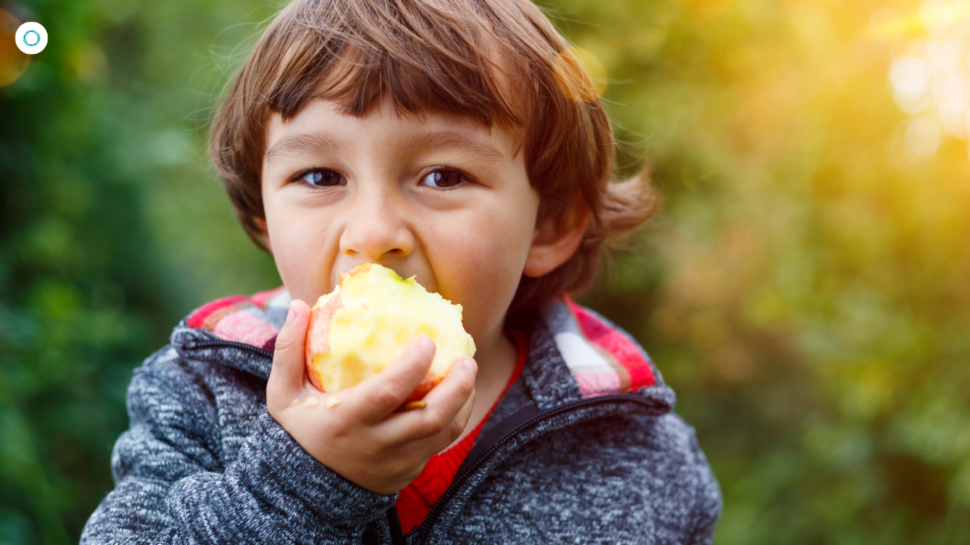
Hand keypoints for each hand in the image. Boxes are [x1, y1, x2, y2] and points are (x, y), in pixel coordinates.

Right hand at [266, 299, 477, 494]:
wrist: (304, 490)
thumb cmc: (298, 431)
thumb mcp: (283, 395)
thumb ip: (288, 351)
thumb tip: (300, 305)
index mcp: (345, 422)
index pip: (387, 393)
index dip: (412, 367)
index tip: (428, 341)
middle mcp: (375, 446)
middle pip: (429, 418)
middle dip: (456, 387)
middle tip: (467, 359)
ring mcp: (395, 464)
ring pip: (443, 433)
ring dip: (463, 402)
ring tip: (468, 372)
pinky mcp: (407, 473)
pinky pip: (439, 446)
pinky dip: (454, 419)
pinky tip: (458, 396)